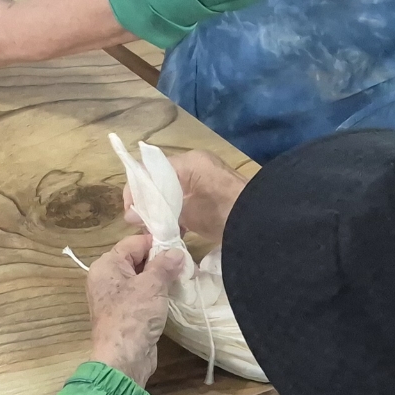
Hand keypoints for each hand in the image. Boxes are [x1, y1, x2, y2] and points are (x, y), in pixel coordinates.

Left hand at [87, 233, 186, 382]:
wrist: (123, 358)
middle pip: (136, 259)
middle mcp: (106, 278)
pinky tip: (174, 293)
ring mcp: (114, 297)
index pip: (133, 243)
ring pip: (141, 278)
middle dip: (160, 260)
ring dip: (161, 277)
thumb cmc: (133, 316)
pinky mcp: (125, 313)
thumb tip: (176, 252)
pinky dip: (157, 293)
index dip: (156, 241)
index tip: (180, 243)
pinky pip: (142, 295)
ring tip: (184, 275)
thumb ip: (164, 265)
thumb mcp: (152, 285)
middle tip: (186, 261)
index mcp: (106, 265)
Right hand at [125, 148, 246, 241]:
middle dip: (147, 203)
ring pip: (171, 192)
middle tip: (141, 224)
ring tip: (154, 230)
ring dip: (161, 210)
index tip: (131, 214)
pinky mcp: (211, 194)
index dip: (135, 192)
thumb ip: (158, 211)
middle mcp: (194, 165)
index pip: (149, 171)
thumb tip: (131, 215)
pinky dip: (176, 213)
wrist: (263, 223)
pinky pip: (185, 199)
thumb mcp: (187, 212)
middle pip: (158, 182)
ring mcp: (204, 179)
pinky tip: (172, 231)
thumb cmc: (223, 212)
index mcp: (187, 163)